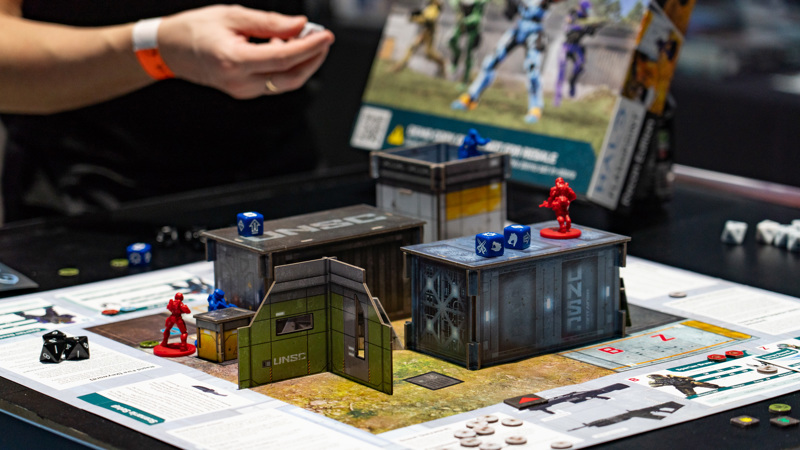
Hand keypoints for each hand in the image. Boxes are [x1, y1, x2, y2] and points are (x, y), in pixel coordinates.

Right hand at [157, 5, 333, 97]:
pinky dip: (286, 66)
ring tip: (304, 38)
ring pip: (285, 83)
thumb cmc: (195, 29)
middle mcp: (240, 82)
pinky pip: (274, 82)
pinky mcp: (244, 92)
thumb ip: (269, 23)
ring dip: (302, 63)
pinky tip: (284, 47)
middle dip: (312, 58)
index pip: (284, 58)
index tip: (326, 36)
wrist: (168, 50)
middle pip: (291, 77)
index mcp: (235, 61)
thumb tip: (300, 26)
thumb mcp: (232, 15)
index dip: (309, 47)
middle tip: (322, 39)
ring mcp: (242, 91)